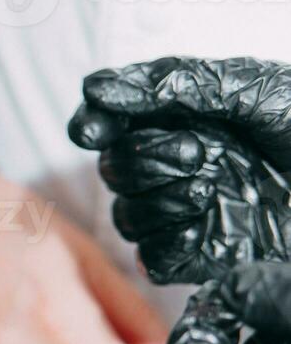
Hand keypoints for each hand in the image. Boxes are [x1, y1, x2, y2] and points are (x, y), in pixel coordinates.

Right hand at [69, 56, 290, 283]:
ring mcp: (188, 214)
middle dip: (146, 160)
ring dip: (162, 202)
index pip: (113, 122)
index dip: (94, 123)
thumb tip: (99, 88)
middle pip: (114, 169)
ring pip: (129, 216)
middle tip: (197, 154)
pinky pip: (154, 258)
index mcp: (186, 120)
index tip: (92, 127)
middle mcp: (179, 167)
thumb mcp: (251, 91)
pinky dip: (173, 244)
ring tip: (212, 192)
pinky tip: (209, 225)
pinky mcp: (202, 257)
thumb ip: (173, 85)